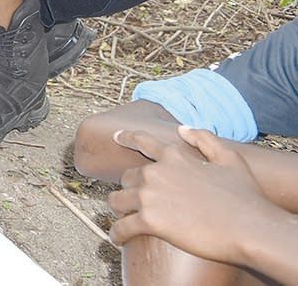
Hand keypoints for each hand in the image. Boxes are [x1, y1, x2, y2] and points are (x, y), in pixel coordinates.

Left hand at [109, 126, 284, 265]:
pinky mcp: (149, 221)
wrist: (251, 229)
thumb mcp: (230, 159)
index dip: (127, 137)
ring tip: (124, 219)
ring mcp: (149, 196)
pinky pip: (121, 227)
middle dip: (130, 188)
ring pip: (117, 200)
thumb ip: (205, 139)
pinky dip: (117, 234)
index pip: (142, 141)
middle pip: (127, 177)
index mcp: (173, 156)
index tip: (116, 136)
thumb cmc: (245, 196)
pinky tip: (118, 238)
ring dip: (119, 210)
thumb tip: (182, 128)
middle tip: (137, 201)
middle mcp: (155, 173)